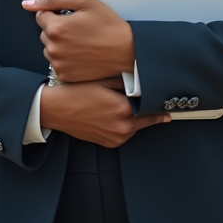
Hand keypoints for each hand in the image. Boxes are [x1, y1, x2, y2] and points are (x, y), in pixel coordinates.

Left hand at [22, 0, 134, 82]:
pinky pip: (57, 63)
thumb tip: (28, 3)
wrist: (126, 51)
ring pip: (49, 48)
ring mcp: (58, 63)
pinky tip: (81, 53)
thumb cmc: (108, 26)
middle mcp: (53, 48)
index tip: (71, 17)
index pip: (40, 16)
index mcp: (56, 28)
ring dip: (59, 44)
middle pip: (45, 32)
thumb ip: (54, 0)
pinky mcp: (65, 75)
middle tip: (79, 29)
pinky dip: (65, 58)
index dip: (56, 13)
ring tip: (81, 42)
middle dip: (57, 28)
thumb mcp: (85, 2)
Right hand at [40, 77, 169, 147]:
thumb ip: (126, 81)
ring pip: (135, 126)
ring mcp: (115, 137)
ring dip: (134, 117)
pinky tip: (114, 113)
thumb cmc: (75, 92)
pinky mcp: (108, 143)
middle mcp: (121, 127)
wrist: (55, 109)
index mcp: (122, 110)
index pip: (150, 108)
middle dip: (146, 109)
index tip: (167, 104)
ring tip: (121, 103)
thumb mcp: (103, 79)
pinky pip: (124, 133)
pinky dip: (124, 124)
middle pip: (146, 119)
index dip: (159, 104)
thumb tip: (142, 81)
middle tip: (147, 101)